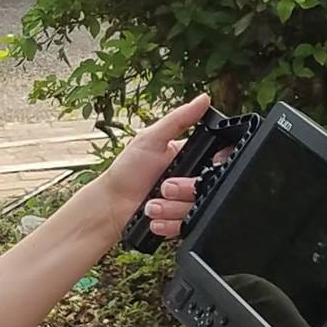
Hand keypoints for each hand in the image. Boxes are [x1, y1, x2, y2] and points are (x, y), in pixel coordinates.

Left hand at [99, 94, 210, 237]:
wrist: (111, 204)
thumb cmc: (127, 169)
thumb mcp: (151, 138)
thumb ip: (179, 119)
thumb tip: (203, 99)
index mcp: (187, 157)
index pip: (215, 161)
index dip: (213, 166)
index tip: (200, 167)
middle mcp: (189, 180)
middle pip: (208, 188)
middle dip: (182, 189)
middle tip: (163, 186)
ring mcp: (184, 202)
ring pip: (198, 208)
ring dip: (172, 207)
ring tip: (153, 202)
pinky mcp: (179, 222)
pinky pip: (188, 226)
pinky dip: (169, 223)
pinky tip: (154, 215)